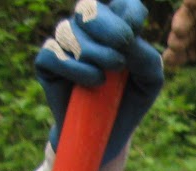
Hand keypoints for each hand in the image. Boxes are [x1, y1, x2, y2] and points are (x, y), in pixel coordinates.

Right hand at [34, 0, 162, 164]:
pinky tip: (93, 82)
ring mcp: (64, 44)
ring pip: (70, 31)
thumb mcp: (149, 81)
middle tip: (123, 45)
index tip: (133, 30)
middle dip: (108, 25)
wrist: (107, 133)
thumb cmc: (129, 101)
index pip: (120, 3)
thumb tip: (129, 40)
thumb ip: (147, 58)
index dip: (126, 10)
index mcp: (114, 26)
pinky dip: (75, 68)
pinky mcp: (47, 63)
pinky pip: (54, 54)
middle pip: (89, 8)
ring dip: (95, 53)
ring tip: (108, 76)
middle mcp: (87, 30)